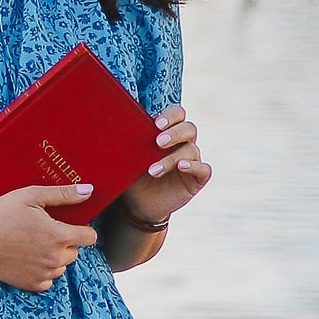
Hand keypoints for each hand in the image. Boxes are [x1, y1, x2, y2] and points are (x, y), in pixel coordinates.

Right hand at [0, 181, 99, 292]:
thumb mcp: (32, 196)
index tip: (73, 226)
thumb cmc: (1, 215)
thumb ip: (63, 194)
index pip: (89, 237)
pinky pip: (48, 280)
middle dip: (65, 243)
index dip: (83, 230)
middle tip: (44, 233)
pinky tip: (29, 259)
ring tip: (34, 245)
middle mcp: (56, 258)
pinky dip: (43, 272)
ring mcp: (45, 274)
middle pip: (75, 252)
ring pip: (62, 266)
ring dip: (54, 258)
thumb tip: (88, 191)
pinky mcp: (32, 284)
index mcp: (59, 236)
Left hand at [122, 106, 212, 229]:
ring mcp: (192, 161)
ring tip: (153, 170)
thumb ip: (129, 143)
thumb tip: (114, 128)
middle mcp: (182, 144)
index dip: (171, 116)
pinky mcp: (197, 179)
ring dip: (171, 158)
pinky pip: (204, 169)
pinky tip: (182, 167)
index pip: (177, 114)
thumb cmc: (133, 176)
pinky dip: (195, 166)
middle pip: (188, 129)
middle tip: (158, 142)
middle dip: (174, 133)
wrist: (137, 204)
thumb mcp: (129, 158)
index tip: (157, 123)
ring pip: (191, 150)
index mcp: (168, 133)